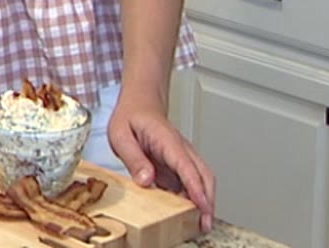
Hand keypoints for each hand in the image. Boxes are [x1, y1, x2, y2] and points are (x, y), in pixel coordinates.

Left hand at [107, 89, 214, 233]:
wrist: (139, 104)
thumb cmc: (131, 117)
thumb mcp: (121, 135)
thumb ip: (133, 158)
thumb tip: (146, 180)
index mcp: (167, 140)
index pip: (186, 166)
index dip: (195, 187)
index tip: (202, 204)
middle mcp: (180, 149)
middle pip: (203, 175)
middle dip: (208, 200)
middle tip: (205, 222)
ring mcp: (182, 157)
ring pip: (202, 180)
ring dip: (204, 201)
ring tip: (200, 223)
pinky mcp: (178, 166)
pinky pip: (191, 183)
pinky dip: (194, 198)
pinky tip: (188, 213)